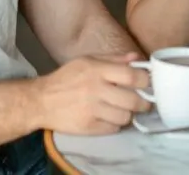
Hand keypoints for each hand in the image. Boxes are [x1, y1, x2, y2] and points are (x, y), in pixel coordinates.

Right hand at [34, 52, 151, 134]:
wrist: (41, 100)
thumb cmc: (66, 78)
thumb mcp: (87, 61)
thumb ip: (114, 60)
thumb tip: (137, 59)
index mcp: (97, 70)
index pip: (132, 76)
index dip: (145, 81)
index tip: (148, 84)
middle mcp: (96, 90)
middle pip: (133, 100)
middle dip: (143, 103)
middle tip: (143, 102)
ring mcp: (92, 110)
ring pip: (125, 117)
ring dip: (127, 114)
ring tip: (122, 110)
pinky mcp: (88, 127)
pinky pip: (113, 129)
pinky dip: (114, 124)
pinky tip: (108, 118)